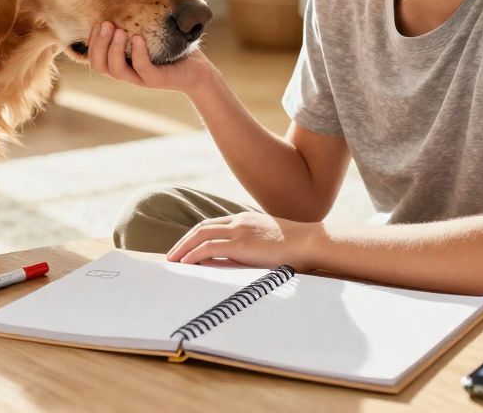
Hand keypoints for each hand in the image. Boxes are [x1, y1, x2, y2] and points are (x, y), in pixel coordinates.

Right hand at [86, 21, 215, 94]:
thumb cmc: (171, 50)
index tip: (97, 23)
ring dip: (114, 49)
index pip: (95, 59)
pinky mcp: (157, 80)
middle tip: (105, 24)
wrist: (197, 69)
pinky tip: (138, 38)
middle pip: (100, 66)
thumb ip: (132, 25)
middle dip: (98, 44)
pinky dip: (138, 53)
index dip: (91, 43)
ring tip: (119, 30)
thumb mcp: (148, 36)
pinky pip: (143, 69)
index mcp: (121, 64)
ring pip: (117, 71)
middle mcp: (127, 73)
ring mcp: (141, 78)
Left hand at [167, 212, 322, 270]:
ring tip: (172, 261)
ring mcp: (239, 230)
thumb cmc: (295, 248)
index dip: (195, 235)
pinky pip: (208, 248)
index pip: (212, 225)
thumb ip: (249, 248)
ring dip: (183, 248)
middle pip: (201, 227)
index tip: (185, 247)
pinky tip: (186, 263)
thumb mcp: (268, 244)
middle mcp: (238, 221)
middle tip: (172, 255)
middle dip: (183, 241)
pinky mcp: (240, 244)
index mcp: (245, 220)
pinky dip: (193, 254)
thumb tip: (233, 260)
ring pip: (200, 235)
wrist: (310, 242)